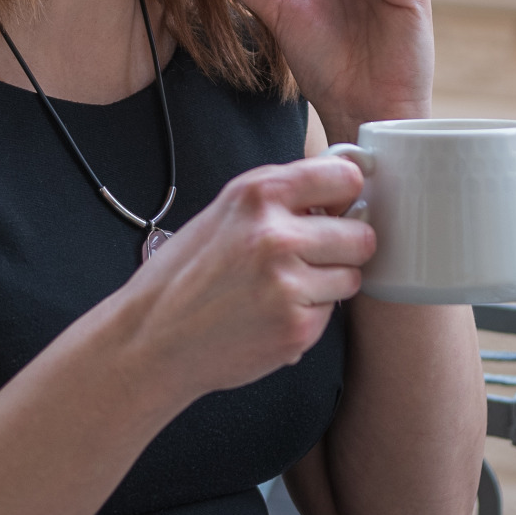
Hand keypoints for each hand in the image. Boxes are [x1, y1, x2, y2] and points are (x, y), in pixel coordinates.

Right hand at [126, 154, 374, 402]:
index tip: (340, 205)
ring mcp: (288, 285)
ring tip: (285, 287)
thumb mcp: (226, 209)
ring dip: (329, 283)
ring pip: (352, 277)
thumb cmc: (188, 272)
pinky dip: (310, 314)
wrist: (154, 337)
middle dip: (344, 246)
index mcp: (258, 194)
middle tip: (312, 256)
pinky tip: (273, 313)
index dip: (347, 194)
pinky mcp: (296, 329)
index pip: (346, 176)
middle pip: (362, 235)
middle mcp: (276, 235)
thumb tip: (343, 188)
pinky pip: (332, 313)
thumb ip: (281, 194)